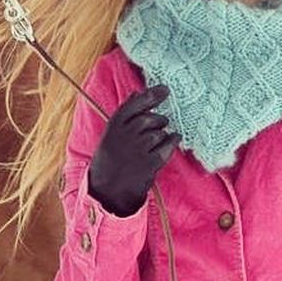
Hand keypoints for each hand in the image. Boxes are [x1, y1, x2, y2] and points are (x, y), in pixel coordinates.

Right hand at [87, 84, 178, 216]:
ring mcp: (137, 151)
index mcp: (114, 126)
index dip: (151, 95)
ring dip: (163, 133)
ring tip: (159, 138)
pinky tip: (175, 139)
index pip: (135, 105)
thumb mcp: (111, 133)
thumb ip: (125, 114)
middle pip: (148, 118)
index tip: (165, 89)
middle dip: (158, 119)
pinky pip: (166, 148)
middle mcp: (125, 137)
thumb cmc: (110, 158)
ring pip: (158, 133)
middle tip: (161, 122)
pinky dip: (173, 141)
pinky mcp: (148, 166)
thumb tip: (136, 93)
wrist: (106, 190)